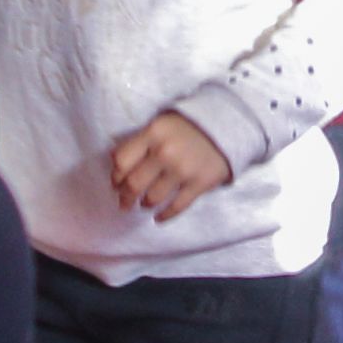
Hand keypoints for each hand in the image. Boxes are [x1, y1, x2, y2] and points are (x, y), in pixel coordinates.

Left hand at [109, 111, 232, 220]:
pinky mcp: (199, 183)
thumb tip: (117, 167)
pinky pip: (175, 207)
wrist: (226, 125)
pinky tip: (159, 218)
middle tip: (124, 202)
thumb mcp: (160, 124)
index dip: (116, 176)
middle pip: (134, 184)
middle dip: (125, 197)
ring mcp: (182, 169)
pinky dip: (164, 216)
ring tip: (145, 204)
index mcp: (152, 133)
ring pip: (152, 198)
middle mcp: (165, 152)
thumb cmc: (187, 125)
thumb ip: (140, 142)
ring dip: (145, 204)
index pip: (121, 161)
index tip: (117, 183)